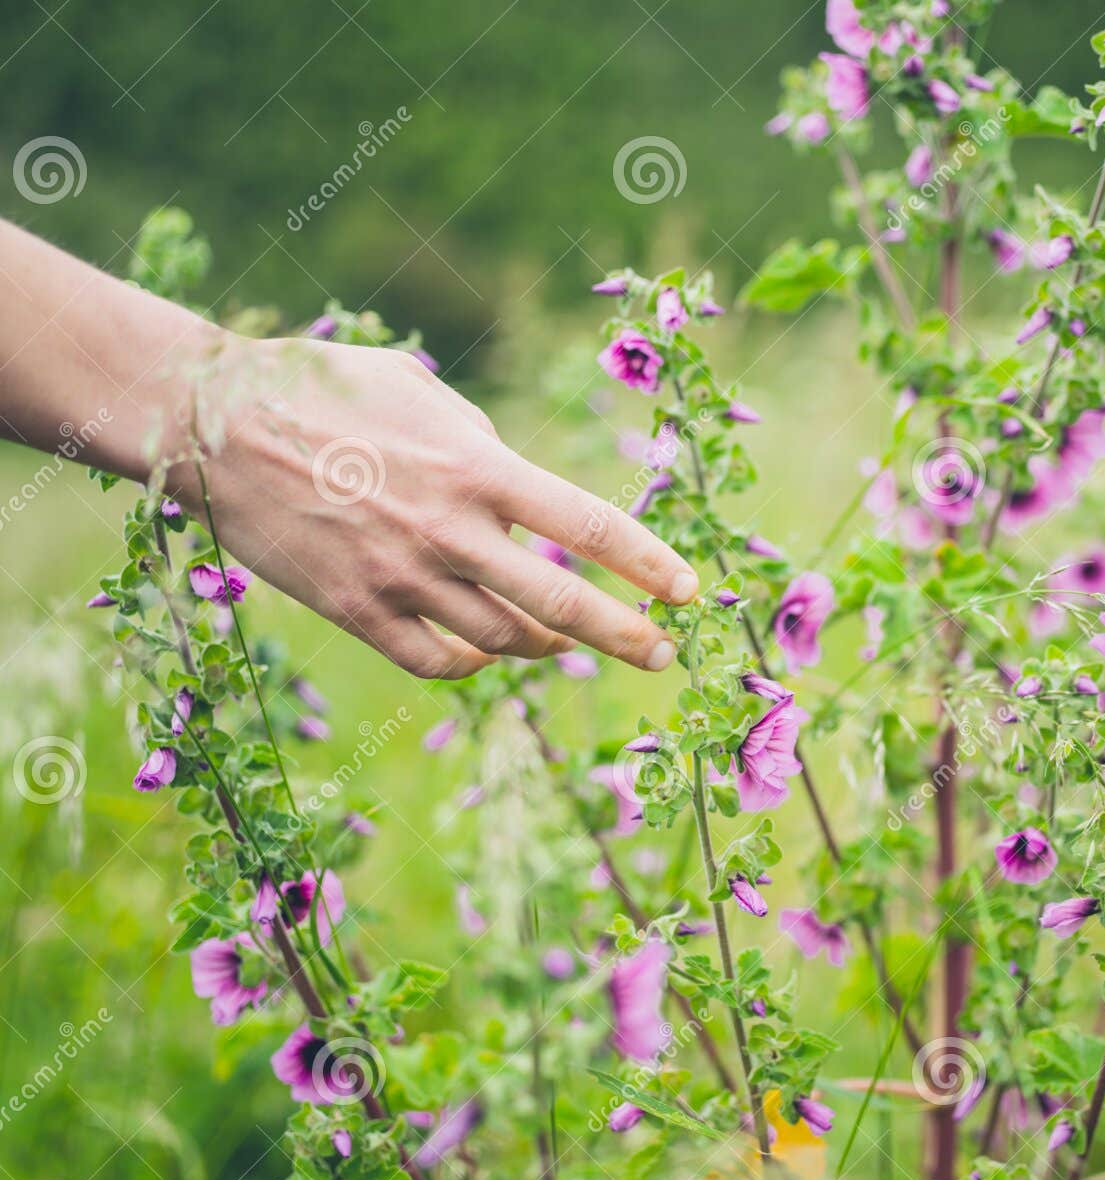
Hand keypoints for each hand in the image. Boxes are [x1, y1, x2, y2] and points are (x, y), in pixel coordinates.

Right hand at [166, 336, 697, 677]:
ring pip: (503, 641)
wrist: (215, 423)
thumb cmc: (327, 389)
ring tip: (569, 643)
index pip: (588, 525)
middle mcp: (450, 531)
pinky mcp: (356, 612)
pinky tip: (485, 653)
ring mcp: (401, 578)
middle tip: (663, 654)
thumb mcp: (424, 395)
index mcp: (477, 468)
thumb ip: (484, 447)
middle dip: (625, 634)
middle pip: (561, 605)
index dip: (648, 563)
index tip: (689, 590)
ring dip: (547, 646)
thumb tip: (521, 492)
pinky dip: (473, 665)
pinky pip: (435, 661)